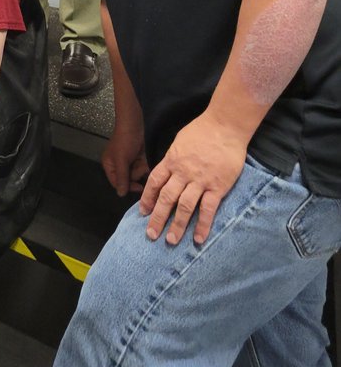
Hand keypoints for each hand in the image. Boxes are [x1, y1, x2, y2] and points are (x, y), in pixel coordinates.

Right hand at [102, 122, 148, 196]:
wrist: (134, 123)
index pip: (117, 183)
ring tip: (142, 161)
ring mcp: (129, 162)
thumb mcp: (121, 160)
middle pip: (128, 180)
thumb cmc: (125, 140)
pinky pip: (142, 168)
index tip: (139, 187)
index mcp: (110, 165)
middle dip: (135, 175)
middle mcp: (118, 165)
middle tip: (139, 167)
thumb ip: (122, 178)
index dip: (127, 187)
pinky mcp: (138, 158)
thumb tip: (121, 195)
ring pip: (136, 174)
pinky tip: (146, 162)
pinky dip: (145, 166)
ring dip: (141, 169)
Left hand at [139, 113, 247, 245]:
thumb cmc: (202, 130)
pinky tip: (198, 239)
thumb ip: (173, 158)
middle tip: (151, 234)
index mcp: (172, 160)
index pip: (155, 182)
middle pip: (166, 198)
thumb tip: (167, 171)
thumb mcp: (180, 141)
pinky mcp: (217, 187)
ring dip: (177, 225)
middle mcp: (182, 172)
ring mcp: (200, 180)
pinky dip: (202, 225)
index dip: (147, 198)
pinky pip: (208, 209)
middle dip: (157, 217)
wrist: (224, 126)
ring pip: (184, 206)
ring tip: (170, 240)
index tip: (143, 212)